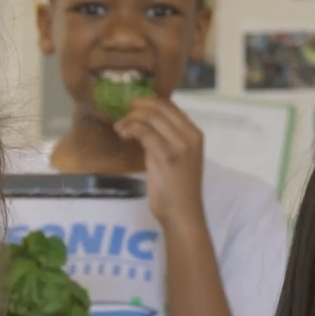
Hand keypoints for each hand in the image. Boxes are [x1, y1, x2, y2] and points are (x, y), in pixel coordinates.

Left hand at [114, 97, 207, 238]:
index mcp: (194, 133)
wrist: (183, 214)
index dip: (147, 101)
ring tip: (120, 128)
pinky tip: (123, 134)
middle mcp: (191, 136)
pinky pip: (146, 133)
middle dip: (136, 106)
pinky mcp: (167, 157)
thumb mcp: (173, 157)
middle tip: (122, 114)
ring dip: (131, 119)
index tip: (131, 105)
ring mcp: (181, 146)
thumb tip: (144, 124)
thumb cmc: (176, 190)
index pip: (170, 106)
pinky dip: (131, 128)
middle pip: (160, 108)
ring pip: (151, 118)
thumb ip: (163, 139)